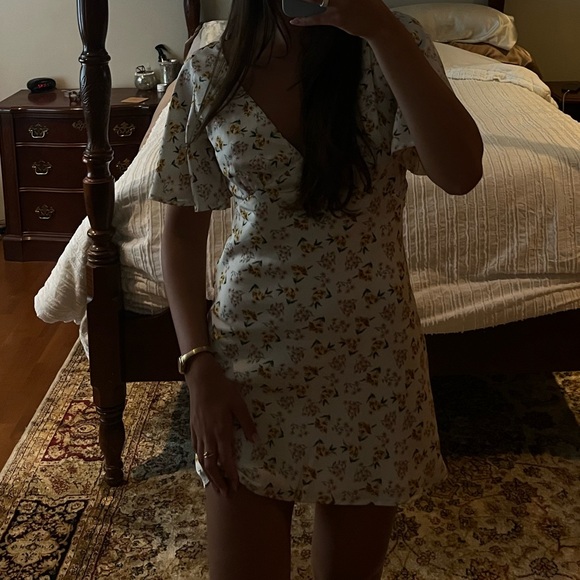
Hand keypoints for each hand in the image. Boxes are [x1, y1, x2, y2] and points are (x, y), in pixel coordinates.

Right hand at [186, 353, 257, 494]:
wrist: (201, 379)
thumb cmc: (223, 389)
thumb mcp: (239, 404)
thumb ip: (247, 423)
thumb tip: (256, 440)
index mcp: (221, 430)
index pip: (226, 458)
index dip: (231, 473)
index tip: (236, 485)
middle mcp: (208, 435)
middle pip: (211, 464)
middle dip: (218, 480)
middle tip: (226, 492)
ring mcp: (199, 433)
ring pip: (202, 459)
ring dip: (209, 474)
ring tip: (216, 484)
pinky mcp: (193, 428)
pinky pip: (196, 450)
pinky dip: (201, 461)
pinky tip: (205, 465)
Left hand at [288, 0, 393, 40]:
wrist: (378, 22)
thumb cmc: (366, 5)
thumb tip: (321, 0)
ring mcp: (339, 4)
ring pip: (314, 1)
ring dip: (300, 2)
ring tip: (290, 2)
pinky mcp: (337, 19)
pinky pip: (316, 19)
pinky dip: (303, 20)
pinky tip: (295, 19)